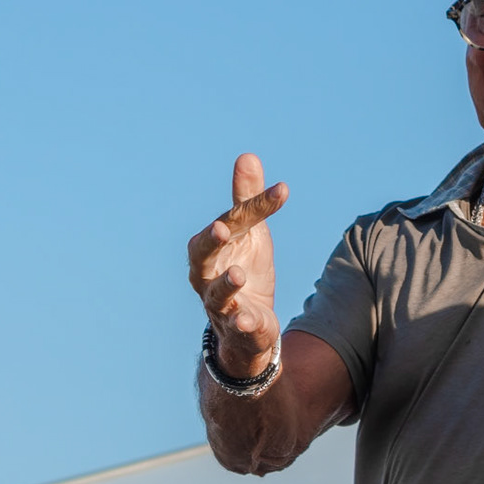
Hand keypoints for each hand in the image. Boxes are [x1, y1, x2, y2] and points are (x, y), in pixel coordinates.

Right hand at [187, 153, 288, 376]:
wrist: (249, 325)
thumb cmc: (245, 268)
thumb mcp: (251, 234)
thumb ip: (248, 200)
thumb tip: (247, 156)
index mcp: (211, 247)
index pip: (233, 220)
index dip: (256, 205)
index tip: (282, 190)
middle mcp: (206, 274)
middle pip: (201, 255)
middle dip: (210, 242)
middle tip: (222, 229)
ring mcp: (219, 303)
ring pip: (216, 293)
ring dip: (226, 283)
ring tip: (239, 274)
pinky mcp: (236, 327)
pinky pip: (235, 325)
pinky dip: (241, 321)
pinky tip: (249, 318)